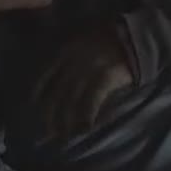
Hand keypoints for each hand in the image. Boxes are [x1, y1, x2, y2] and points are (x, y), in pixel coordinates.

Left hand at [32, 24, 134, 138]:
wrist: (135, 33)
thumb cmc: (109, 37)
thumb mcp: (82, 39)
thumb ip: (69, 55)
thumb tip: (57, 76)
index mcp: (65, 50)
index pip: (44, 76)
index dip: (37, 94)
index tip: (34, 108)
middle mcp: (72, 60)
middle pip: (55, 92)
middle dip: (49, 114)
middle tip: (48, 131)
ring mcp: (88, 68)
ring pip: (70, 99)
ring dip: (66, 120)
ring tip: (65, 136)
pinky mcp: (105, 76)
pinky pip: (92, 99)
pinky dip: (87, 115)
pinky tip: (86, 128)